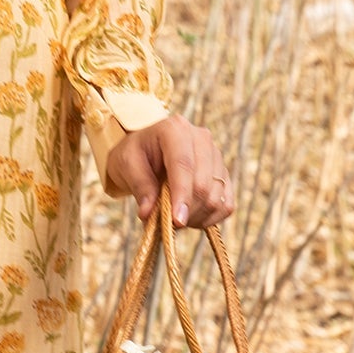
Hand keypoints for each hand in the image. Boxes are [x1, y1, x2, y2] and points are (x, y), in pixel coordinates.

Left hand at [103, 113, 234, 229]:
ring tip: (175, 219)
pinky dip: (210, 218)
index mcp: (175, 129)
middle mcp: (202, 138)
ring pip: (216, 197)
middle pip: (203, 184)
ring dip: (196, 217)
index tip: (177, 221)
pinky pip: (226, 205)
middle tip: (167, 224)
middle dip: (187, 211)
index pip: (183, 164)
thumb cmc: (135, 155)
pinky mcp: (224, 174)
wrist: (147, 150)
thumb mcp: (127, 165)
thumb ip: (140, 187)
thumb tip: (148, 214)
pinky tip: (191, 218)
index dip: (182, 195)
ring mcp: (217, 155)